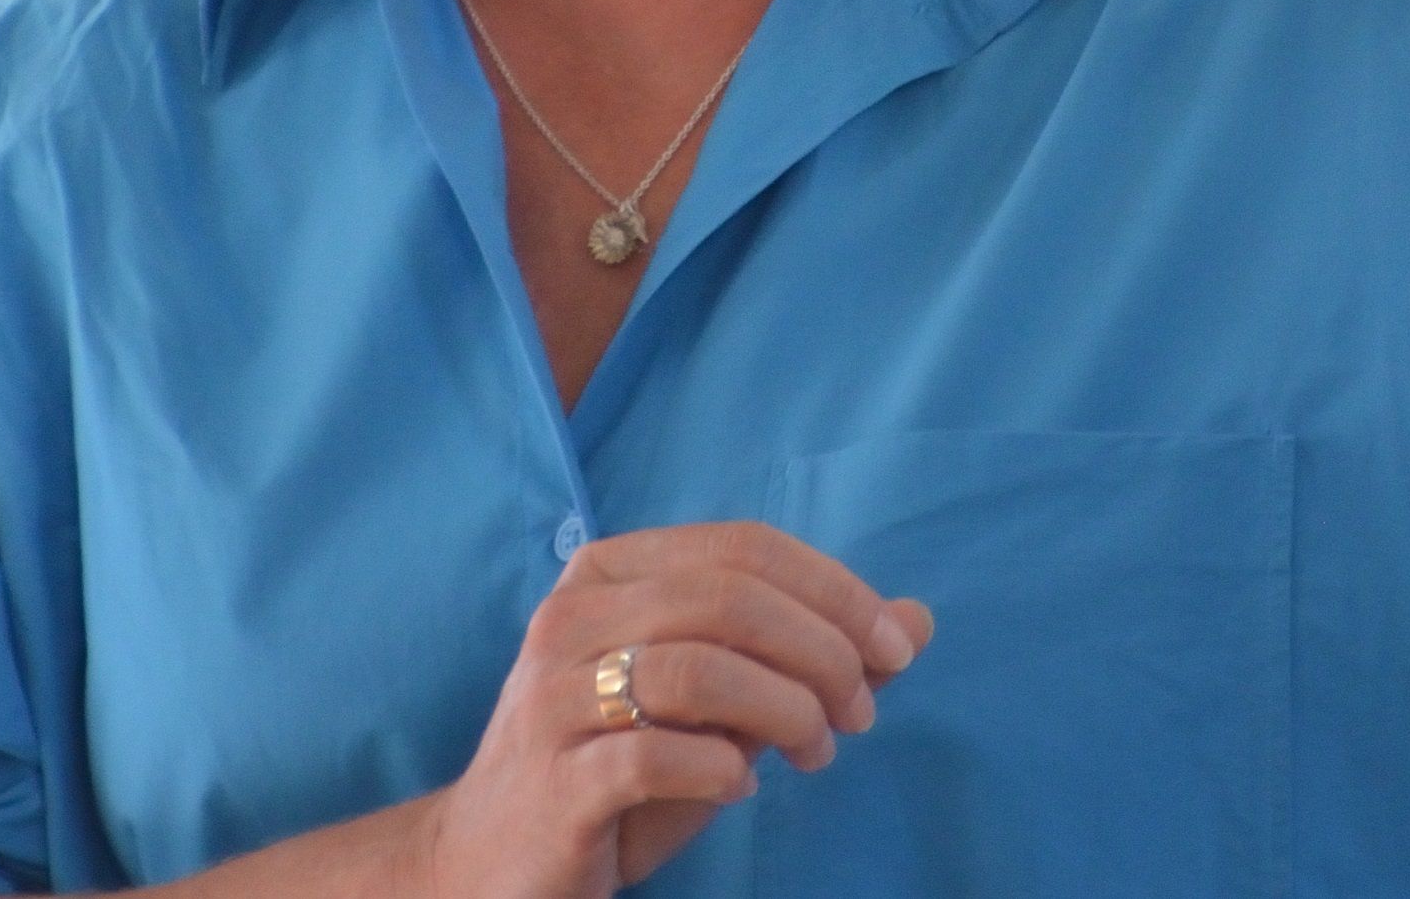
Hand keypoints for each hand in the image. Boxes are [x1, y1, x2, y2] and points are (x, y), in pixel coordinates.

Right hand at [421, 521, 931, 898]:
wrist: (491, 862)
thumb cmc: (618, 769)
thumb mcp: (724, 706)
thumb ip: (811, 657)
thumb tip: (918, 620)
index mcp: (610, 573)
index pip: (743, 547)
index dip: (834, 590)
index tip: (894, 648)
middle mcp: (572, 619)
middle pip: (727, 598)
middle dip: (821, 651)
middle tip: (859, 713)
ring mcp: (553, 698)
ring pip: (697, 668)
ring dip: (784, 710)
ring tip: (815, 752)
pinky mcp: (553, 781)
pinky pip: (652, 755)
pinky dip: (720, 767)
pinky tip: (741, 787)